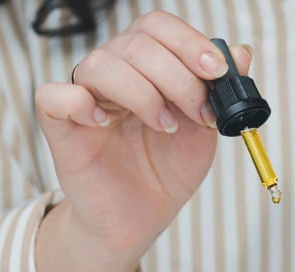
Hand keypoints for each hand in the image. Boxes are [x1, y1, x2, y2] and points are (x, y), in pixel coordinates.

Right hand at [35, 10, 251, 255]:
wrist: (141, 219)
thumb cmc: (167, 171)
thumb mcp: (205, 130)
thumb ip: (219, 91)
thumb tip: (242, 53)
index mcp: (147, 67)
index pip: (159, 28)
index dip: (189, 43)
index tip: (217, 71)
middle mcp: (116, 73)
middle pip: (137, 43)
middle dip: (178, 77)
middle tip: (199, 114)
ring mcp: (86, 97)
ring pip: (101, 64)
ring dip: (142, 92)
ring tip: (163, 126)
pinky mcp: (60, 126)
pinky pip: (53, 96)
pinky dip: (78, 102)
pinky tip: (103, 124)